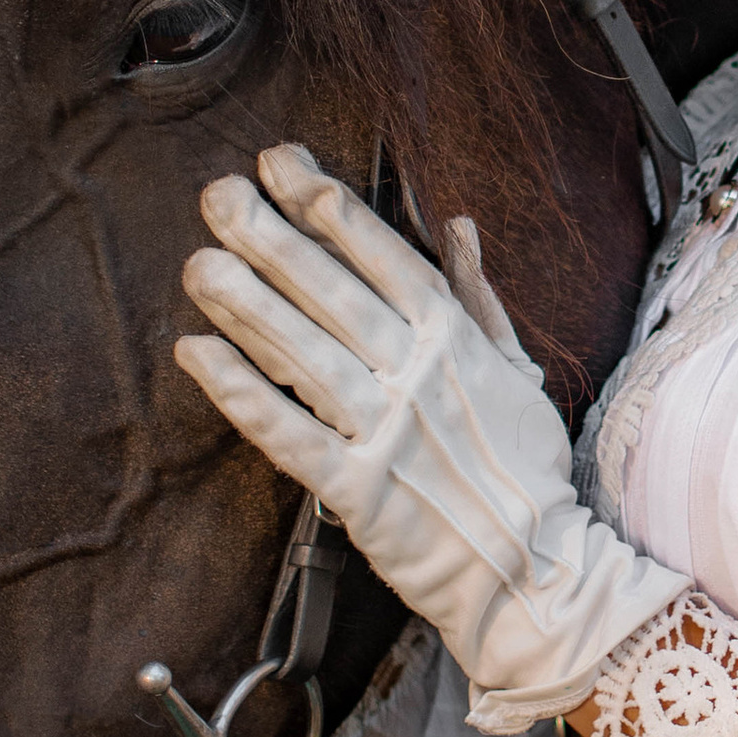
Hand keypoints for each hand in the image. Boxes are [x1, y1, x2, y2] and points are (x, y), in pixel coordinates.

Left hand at [176, 145, 682, 717]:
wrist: (537, 571)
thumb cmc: (526, 470)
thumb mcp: (517, 370)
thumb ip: (479, 296)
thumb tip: (458, 225)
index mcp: (457, 342)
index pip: (386, 258)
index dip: (329, 208)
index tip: (282, 165)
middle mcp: (421, 378)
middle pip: (335, 295)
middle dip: (273, 238)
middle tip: (218, 196)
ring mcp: (389, 434)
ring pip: (307, 355)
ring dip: (249, 307)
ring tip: (200, 263)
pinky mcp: (359, 491)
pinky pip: (291, 435)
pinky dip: (243, 396)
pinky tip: (200, 356)